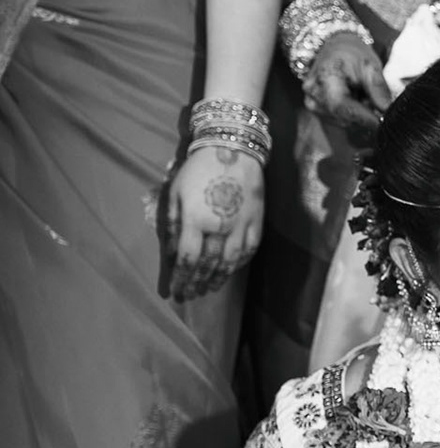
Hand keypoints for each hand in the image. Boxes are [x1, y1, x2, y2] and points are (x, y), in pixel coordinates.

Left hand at [164, 144, 263, 301]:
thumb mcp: (176, 193)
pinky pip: (249, 250)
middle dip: (197, 283)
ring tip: (209, 289)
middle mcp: (220, 228)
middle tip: (190, 296)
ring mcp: (242, 226)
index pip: (188, 259)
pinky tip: (230, 270)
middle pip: (209, 265)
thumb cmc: (197, 170)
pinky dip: (239, 264)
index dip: (181, 279)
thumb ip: (174, 225)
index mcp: (197, 220)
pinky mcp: (257, 222)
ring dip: (219, 278)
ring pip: (231, 262)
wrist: (233, 150)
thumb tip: (174, 253)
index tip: (174, 293)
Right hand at [303, 31, 390, 130]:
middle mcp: (313, 94)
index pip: (344, 108)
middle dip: (364, 113)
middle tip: (372, 97)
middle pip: (345, 117)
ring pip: (344, 121)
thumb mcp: (370, 66)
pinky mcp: (317, 110)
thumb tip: (386, 111)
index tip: (383, 123)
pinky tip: (353, 98)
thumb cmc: (352, 54)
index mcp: (324, 78)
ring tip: (360, 93)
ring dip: (358, 113)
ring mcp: (313, 104)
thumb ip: (378, 89)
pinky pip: (340, 120)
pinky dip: (351, 113)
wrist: (335, 48)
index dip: (365, 118)